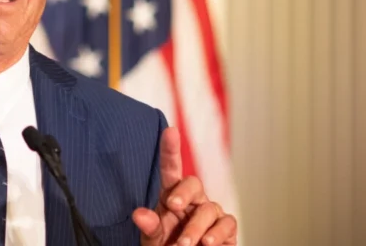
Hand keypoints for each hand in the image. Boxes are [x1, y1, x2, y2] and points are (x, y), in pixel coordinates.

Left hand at [132, 127, 236, 244]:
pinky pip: (226, 223)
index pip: (171, 169)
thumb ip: (149, 226)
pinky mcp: (227, 228)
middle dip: (183, 192)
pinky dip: (216, 234)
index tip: (170, 131)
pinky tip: (207, 244)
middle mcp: (193, 201)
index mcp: (172, 197)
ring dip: (195, 228)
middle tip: (173, 205)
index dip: (170, 150)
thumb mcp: (154, 239)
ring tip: (183, 245)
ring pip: (208, 209)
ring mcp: (211, 213)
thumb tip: (138, 214)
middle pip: (193, 183)